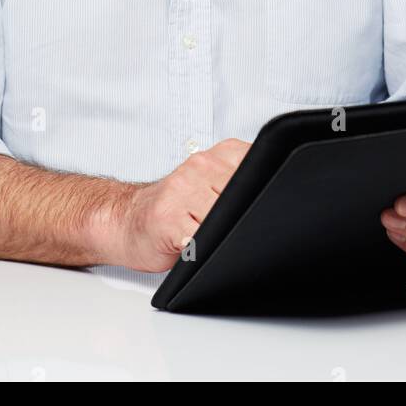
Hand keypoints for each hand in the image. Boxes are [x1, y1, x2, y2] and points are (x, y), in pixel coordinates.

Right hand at [108, 138, 251, 271]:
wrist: (127, 220)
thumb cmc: (172, 209)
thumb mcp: (208, 185)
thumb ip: (236, 184)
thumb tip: (278, 201)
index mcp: (213, 157)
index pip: (256, 165)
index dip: (262, 190)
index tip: (260, 204)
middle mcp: (198, 168)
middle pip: (243, 194)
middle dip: (243, 216)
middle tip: (231, 228)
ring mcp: (182, 191)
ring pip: (223, 217)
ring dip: (222, 233)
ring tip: (208, 236)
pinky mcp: (169, 219)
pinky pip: (200, 238)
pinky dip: (203, 248)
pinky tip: (195, 247)